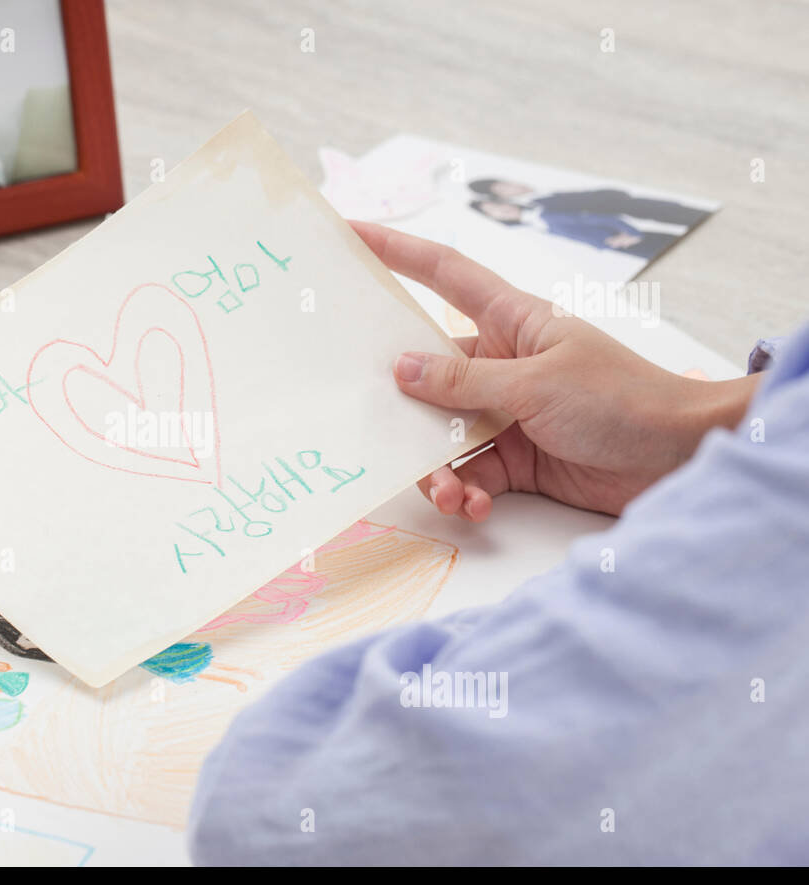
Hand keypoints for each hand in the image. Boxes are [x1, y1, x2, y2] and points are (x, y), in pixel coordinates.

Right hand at [351, 221, 758, 520]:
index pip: (443, 274)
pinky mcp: (513, 460)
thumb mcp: (537, 384)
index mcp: (510, 322)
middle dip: (398, 404)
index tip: (349, 232)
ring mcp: (503, 413)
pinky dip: (465, 493)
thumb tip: (400, 369)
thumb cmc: (623, 399)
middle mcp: (499, 364)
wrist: (681, 456)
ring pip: (439, 435)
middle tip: (371, 424)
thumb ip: (465, 382)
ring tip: (450, 494)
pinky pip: (467, 474)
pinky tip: (475, 505)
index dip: (396, 250)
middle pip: (424, 373)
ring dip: (435, 470)